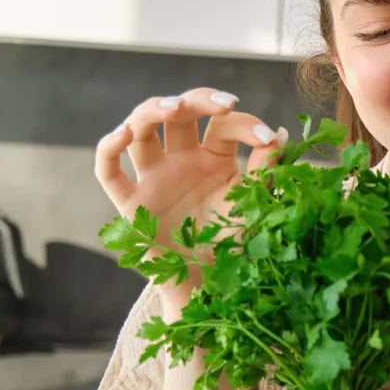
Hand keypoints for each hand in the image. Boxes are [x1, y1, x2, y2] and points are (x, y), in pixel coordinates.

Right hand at [94, 87, 286, 308]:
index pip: (223, 126)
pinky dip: (108, 149)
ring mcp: (154, 177)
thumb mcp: (256, 206)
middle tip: (223, 104)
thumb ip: (267, 171)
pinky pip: (108, 171)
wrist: (214, 289)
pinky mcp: (130, 203)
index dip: (245, 125)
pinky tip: (123, 135)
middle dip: (199, 100)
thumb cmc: (237, 247)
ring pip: (142, 128)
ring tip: (174, 107)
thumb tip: (280, 133)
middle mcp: (181, 160)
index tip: (267, 138)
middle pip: (180, 114)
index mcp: (215, 158)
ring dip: (153, 110)